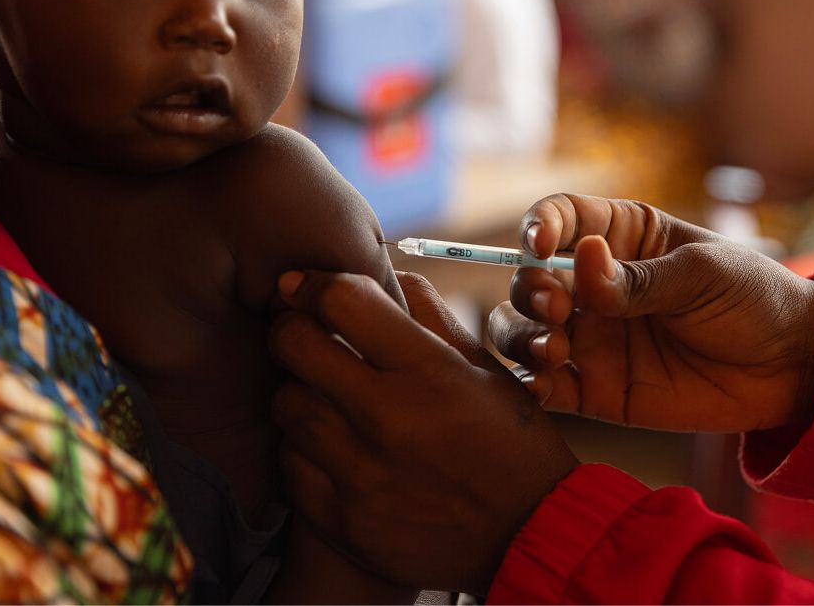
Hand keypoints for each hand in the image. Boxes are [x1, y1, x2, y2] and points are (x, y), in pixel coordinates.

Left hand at [270, 270, 578, 594]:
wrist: (528, 538)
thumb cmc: (511, 443)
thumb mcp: (484, 369)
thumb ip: (429, 316)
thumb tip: (384, 275)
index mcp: (428, 370)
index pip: (340, 301)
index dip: (311, 283)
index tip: (301, 286)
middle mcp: (387, 418)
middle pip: (293, 346)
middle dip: (290, 328)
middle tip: (301, 333)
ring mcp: (359, 473)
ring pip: (285, 405)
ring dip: (299, 390)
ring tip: (324, 395)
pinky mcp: (342, 520)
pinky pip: (289, 464)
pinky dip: (301, 447)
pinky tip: (330, 445)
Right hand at [490, 194, 813, 432]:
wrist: (790, 369)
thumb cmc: (751, 299)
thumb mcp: (701, 274)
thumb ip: (639, 278)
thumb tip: (580, 258)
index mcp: (619, 238)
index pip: (559, 218)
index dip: (538, 226)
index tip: (539, 244)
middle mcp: (593, 285)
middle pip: (531, 279)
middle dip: (531, 291)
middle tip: (558, 308)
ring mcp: (591, 337)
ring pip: (523, 331)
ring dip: (521, 335)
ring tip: (554, 347)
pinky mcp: (595, 389)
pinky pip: (547, 387)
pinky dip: (532, 386)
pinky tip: (545, 384)